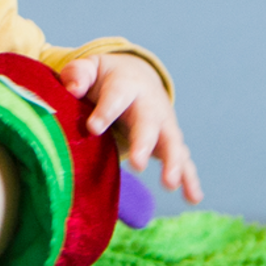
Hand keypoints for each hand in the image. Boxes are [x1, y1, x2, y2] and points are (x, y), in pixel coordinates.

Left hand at [59, 54, 202, 203]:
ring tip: (170, 184)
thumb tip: (72, 88)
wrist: (137, 75)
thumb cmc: (105, 77)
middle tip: (137, 164)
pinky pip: (183, 161)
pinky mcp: (170, 141)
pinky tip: (193, 197)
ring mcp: (163, 124)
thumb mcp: (90, 68)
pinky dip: (190, 178)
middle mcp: (150, 105)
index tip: (92, 128)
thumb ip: (78, 74)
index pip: (116, 97)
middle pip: (148, 123)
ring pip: (172, 143)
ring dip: (173, 163)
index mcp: (126, 85)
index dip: (105, 112)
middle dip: (144, 143)